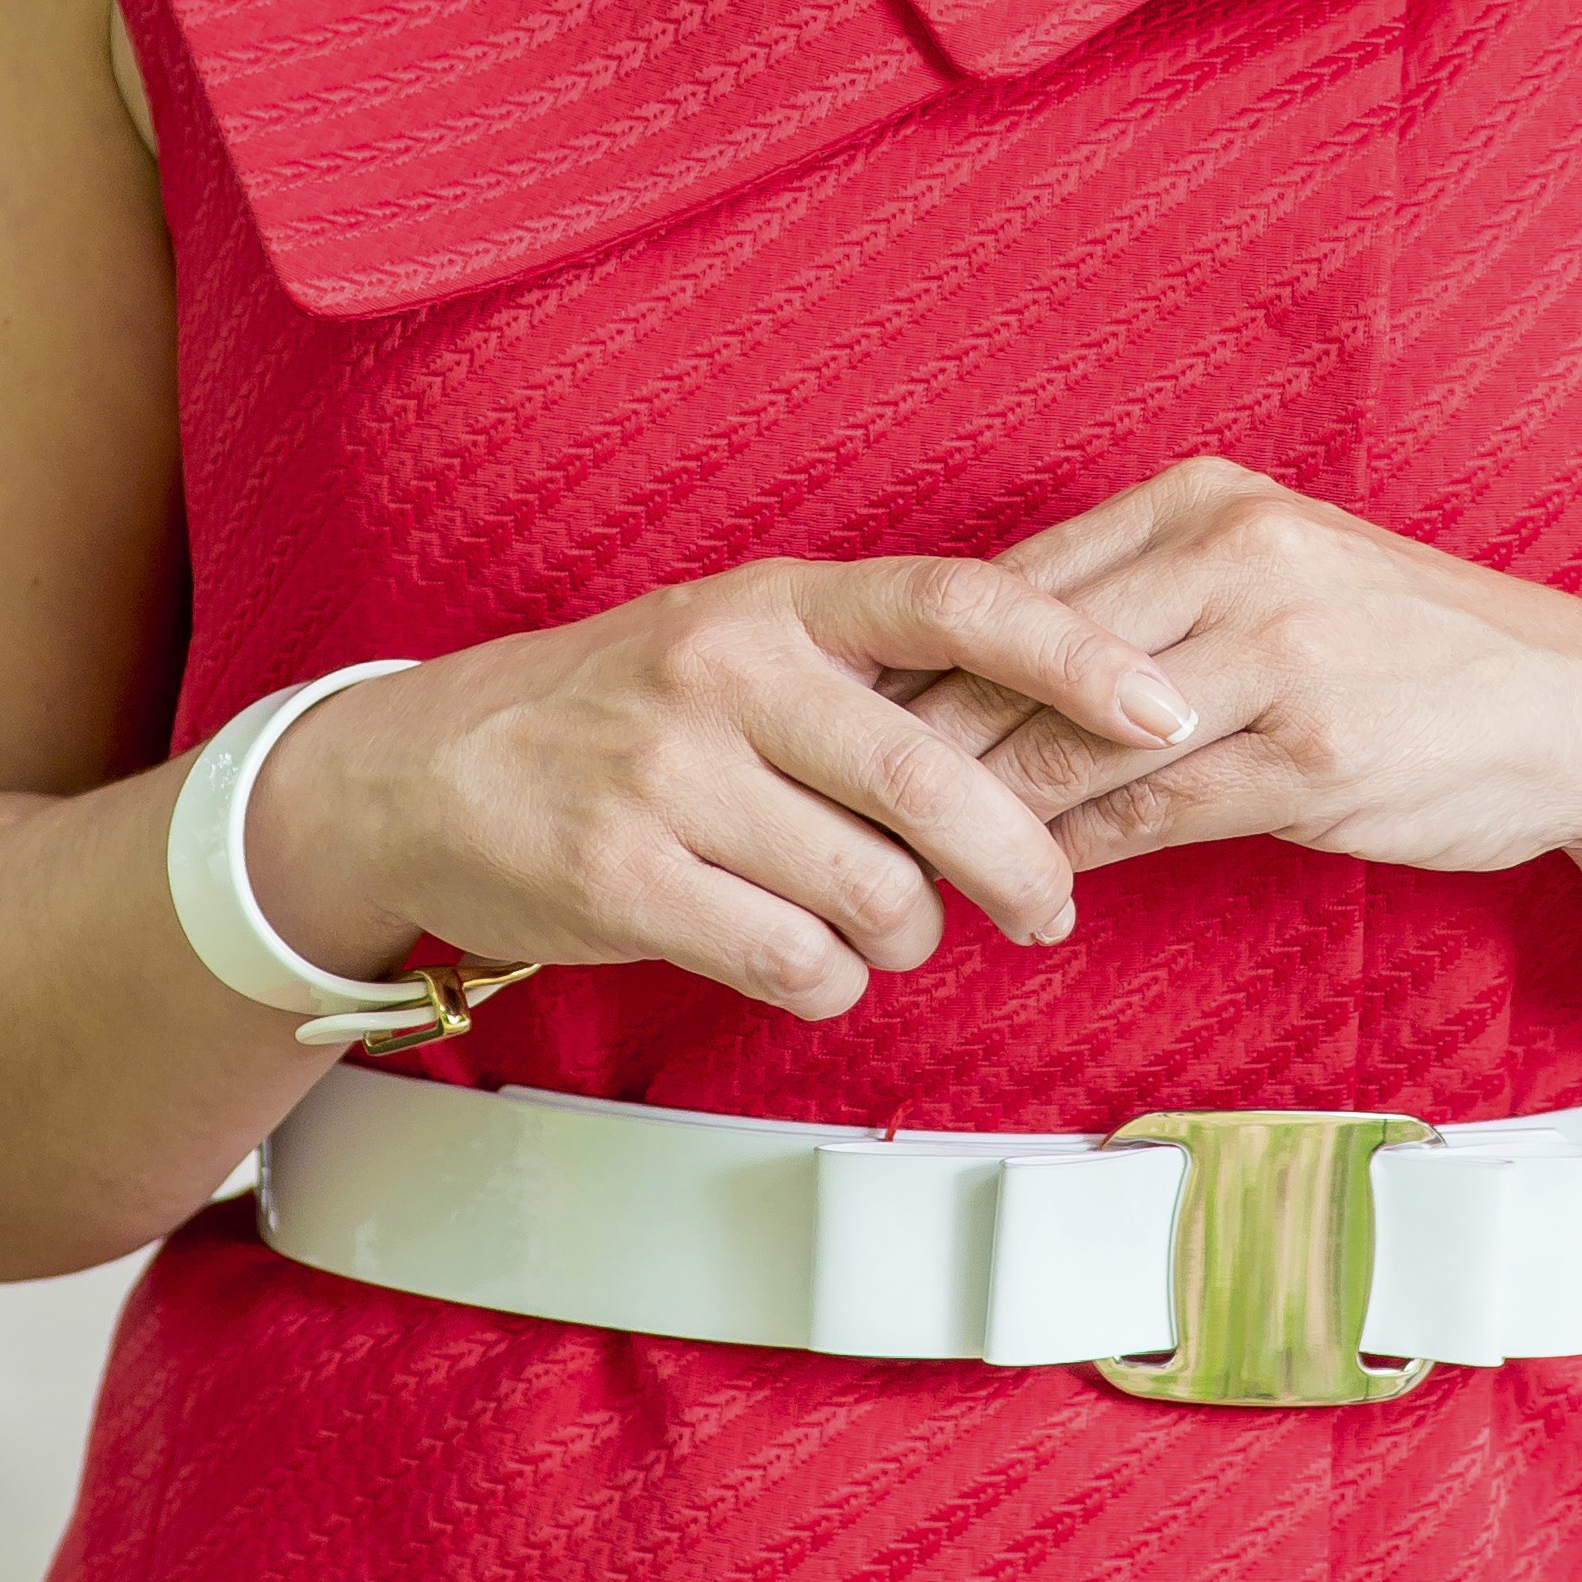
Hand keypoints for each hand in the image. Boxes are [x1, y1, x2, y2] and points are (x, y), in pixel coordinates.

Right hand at [244, 554, 1198, 1023]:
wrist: (419, 771)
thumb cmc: (615, 711)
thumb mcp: (735, 642)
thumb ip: (868, 673)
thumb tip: (1047, 727)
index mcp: (777, 601)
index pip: (959, 602)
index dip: (1074, 657)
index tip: (1162, 708)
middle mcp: (726, 671)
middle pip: (935, 778)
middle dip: (1022, 864)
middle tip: (1048, 907)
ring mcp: (667, 775)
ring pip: (875, 889)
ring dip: (908, 935)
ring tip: (882, 927)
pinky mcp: (623, 877)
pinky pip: (795, 960)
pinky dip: (829, 980)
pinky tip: (805, 958)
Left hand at [897, 458, 1581, 882]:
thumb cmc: (1416, 653)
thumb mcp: (1277, 581)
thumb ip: (1144, 609)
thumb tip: (995, 673)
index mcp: (1209, 501)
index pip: (1017, 582)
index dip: (925, 665)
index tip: (854, 728)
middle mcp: (1234, 554)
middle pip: (1023, 656)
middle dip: (928, 746)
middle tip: (852, 810)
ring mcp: (1276, 650)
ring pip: (1073, 739)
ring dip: (988, 817)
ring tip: (921, 867)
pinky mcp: (1310, 750)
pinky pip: (1151, 810)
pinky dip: (1078, 856)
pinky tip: (1035, 891)